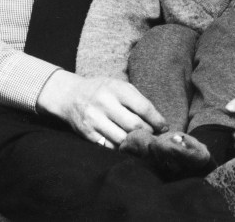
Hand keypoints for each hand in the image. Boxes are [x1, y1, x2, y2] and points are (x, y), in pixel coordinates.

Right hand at [36, 70, 166, 147]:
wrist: (71, 95)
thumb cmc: (102, 91)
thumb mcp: (119, 86)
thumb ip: (138, 101)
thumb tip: (159, 122)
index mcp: (116, 88)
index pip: (143, 107)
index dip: (157, 120)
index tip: (164, 127)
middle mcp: (104, 103)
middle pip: (134, 125)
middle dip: (148, 133)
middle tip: (153, 136)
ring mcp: (94, 119)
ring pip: (123, 139)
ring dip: (135, 143)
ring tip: (141, 142)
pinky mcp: (88, 133)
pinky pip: (109, 146)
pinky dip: (121, 148)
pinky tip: (126, 145)